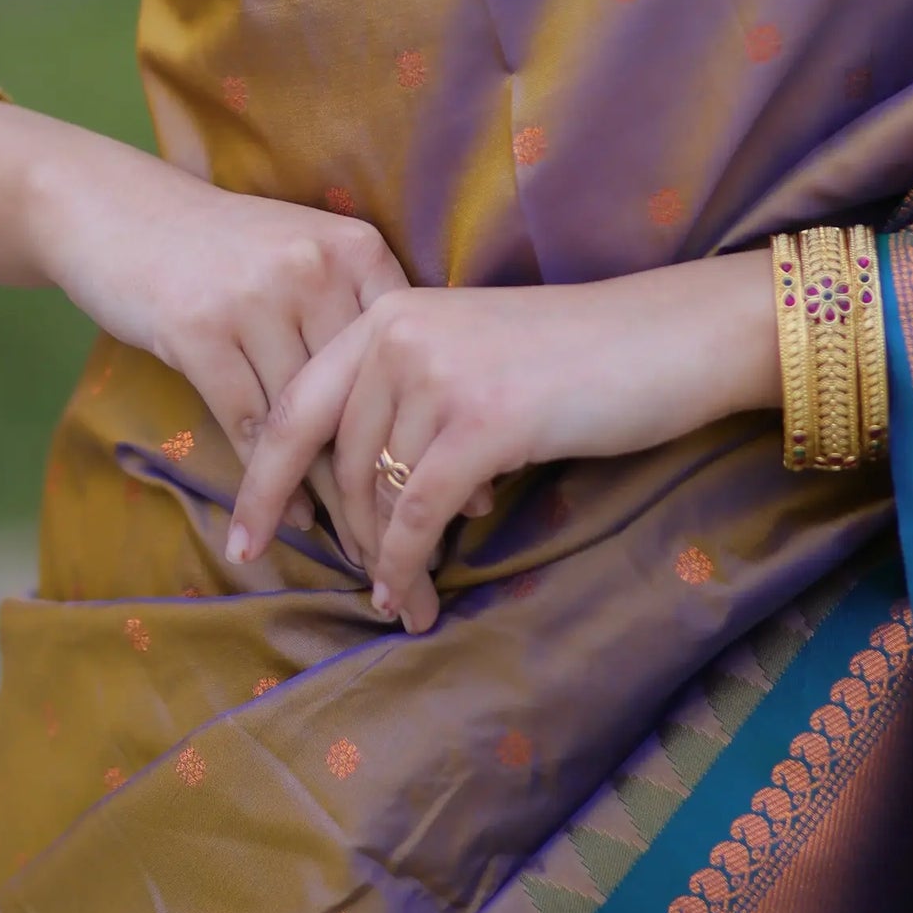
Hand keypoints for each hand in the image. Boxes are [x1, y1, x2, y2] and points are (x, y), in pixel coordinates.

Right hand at [36, 150, 406, 524]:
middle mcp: (311, 268)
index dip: (430, 427)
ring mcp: (253, 299)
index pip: (405, 353)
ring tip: (357, 545)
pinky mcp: (197, 332)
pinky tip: (291, 521)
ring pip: (305, 419)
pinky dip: (270, 482)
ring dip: (329, 492)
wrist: (122, 212)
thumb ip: (358, 314)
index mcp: (354, 249)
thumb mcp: (306, 256)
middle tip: (407, 536)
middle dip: (382, 473)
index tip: (462, 493)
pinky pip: (248, 425)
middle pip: (359, 393)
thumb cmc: (228, 249)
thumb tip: (422, 404)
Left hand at [227, 250, 782, 629]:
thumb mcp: (470, 355)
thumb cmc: (573, 357)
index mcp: (388, 311)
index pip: (295, 407)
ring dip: (383, 560)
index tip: (247, 543)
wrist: (665, 340)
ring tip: (403, 600)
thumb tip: (356, 486)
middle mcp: (400, 332)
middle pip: (333, 461)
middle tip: (358, 588)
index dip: (263, 483)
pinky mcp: (485, 421)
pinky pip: (419, 514)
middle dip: (341, 536)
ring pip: (377, 492)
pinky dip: (408, 564)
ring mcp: (441, 374)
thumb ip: (407, 395)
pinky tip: (414, 596)